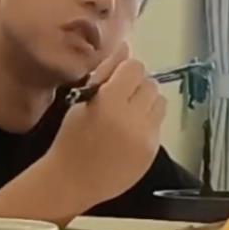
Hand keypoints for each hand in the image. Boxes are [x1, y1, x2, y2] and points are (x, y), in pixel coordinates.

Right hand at [47, 42, 166, 207]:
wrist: (71, 181)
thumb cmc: (68, 140)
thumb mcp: (79, 104)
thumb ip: (103, 75)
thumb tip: (125, 48)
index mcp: (110, 102)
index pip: (135, 68)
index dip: (124, 72)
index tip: (113, 82)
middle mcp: (133, 117)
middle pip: (150, 84)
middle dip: (136, 88)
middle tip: (118, 101)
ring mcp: (146, 136)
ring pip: (160, 103)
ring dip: (145, 104)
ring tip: (126, 117)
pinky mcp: (152, 151)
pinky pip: (158, 126)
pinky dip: (145, 125)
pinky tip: (127, 136)